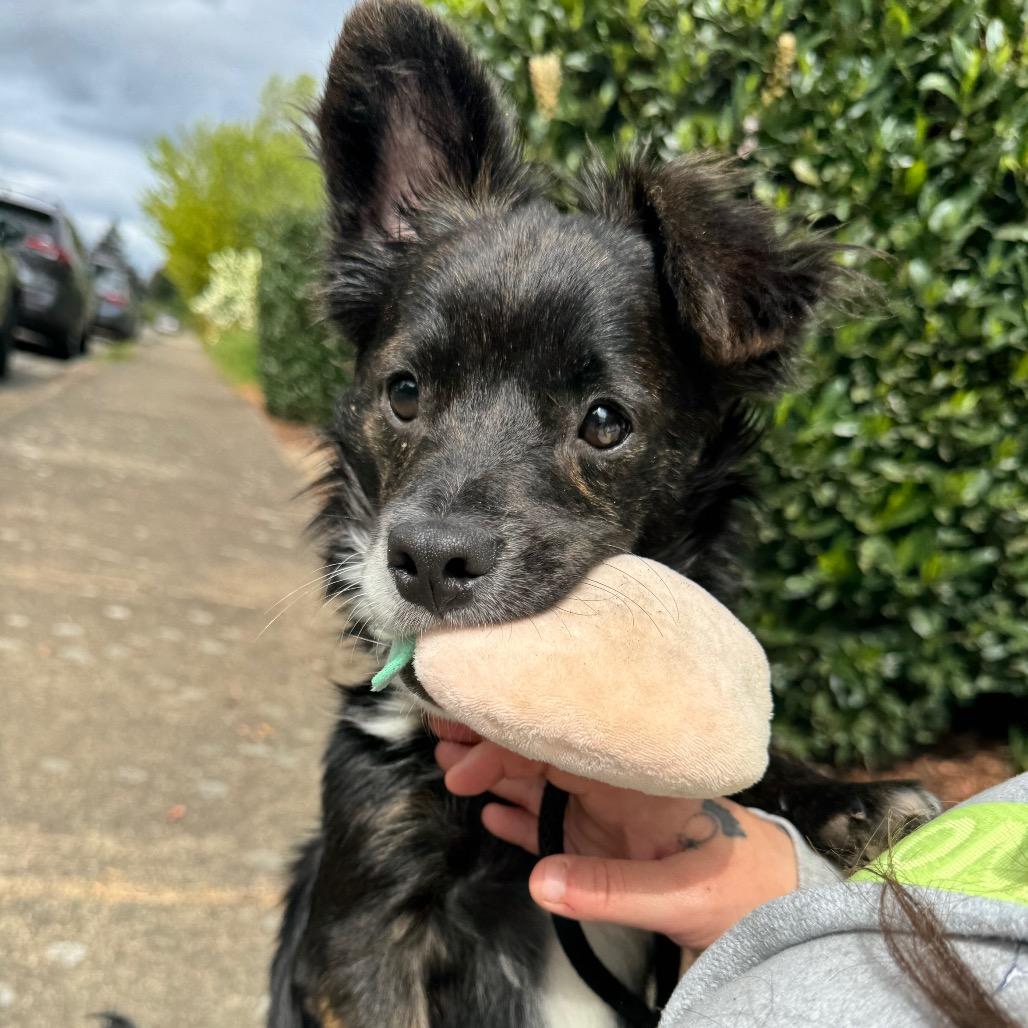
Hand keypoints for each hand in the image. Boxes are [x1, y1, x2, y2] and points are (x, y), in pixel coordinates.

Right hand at [436, 738, 797, 949]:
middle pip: (541, 748)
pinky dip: (518, 811)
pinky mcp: (599, 839)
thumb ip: (609, 889)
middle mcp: (612, 781)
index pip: (559, 741)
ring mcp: (602, 809)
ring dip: (494, 768)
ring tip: (450, 761)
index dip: (505, 738)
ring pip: (537, 777)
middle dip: (490, 739)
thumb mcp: (680, 891)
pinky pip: (550, 818)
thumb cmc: (738, 886)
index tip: (462, 747)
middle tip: (440, 733)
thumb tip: (537, 882)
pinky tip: (489, 808)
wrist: (771, 904)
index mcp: (633, 774)